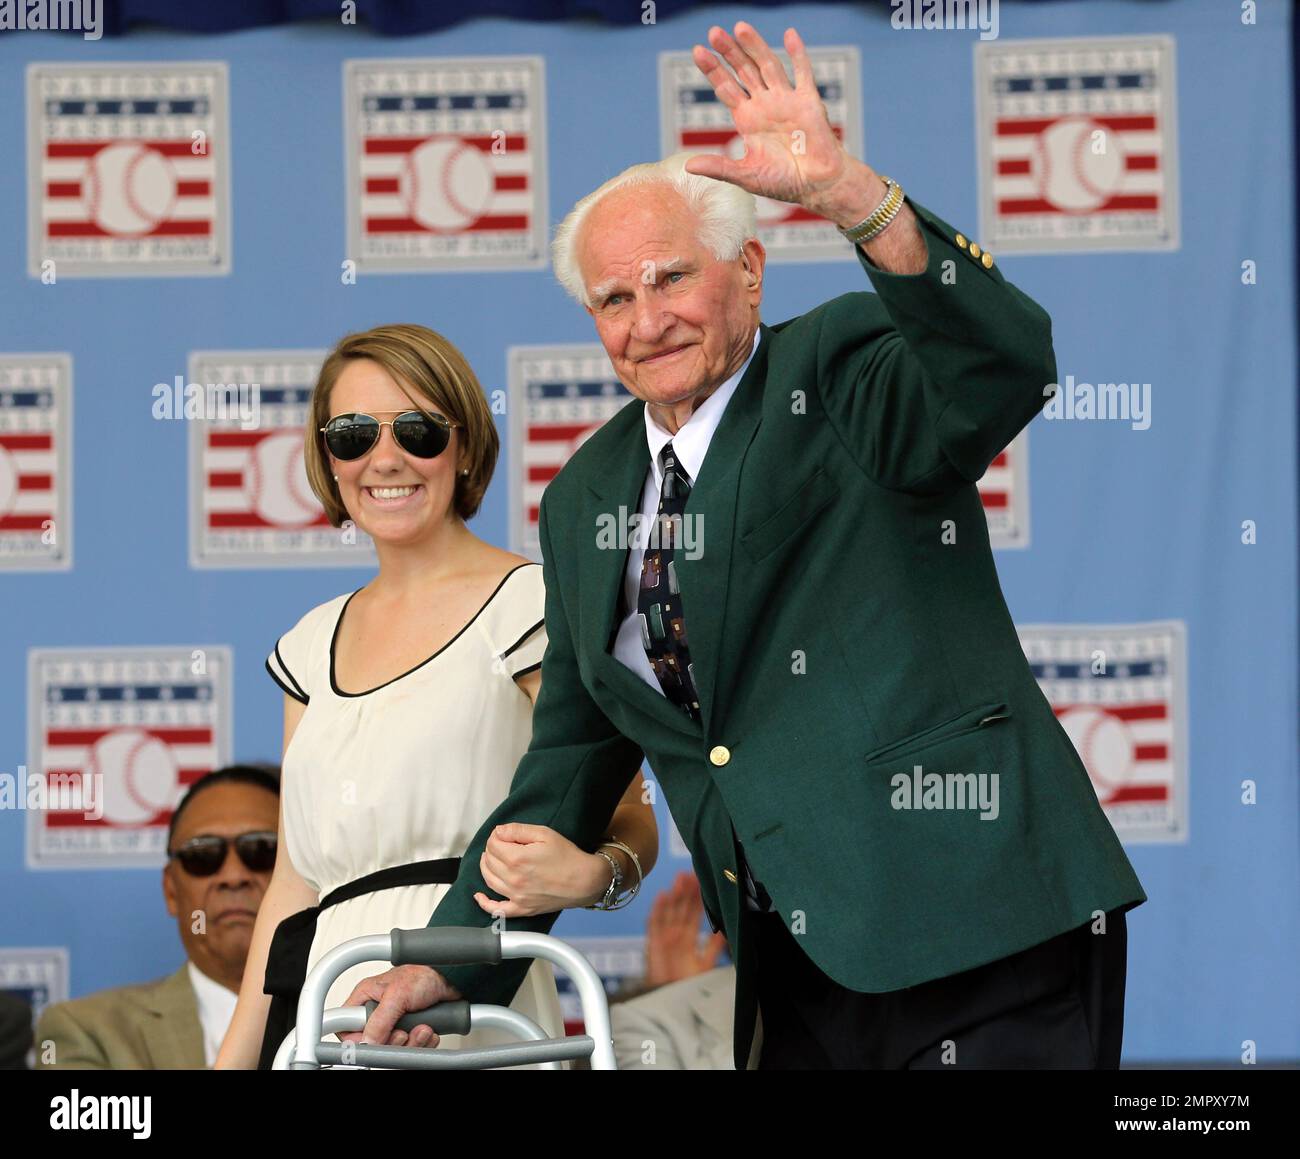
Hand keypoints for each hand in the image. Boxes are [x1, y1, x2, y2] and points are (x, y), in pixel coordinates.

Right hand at [340, 964, 462, 1047]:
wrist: (452, 978)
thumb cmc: (425, 974)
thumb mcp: (398, 995)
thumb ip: (380, 1020)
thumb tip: (367, 1042)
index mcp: (367, 997)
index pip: (345, 1025)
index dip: (355, 1038)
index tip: (370, 1042)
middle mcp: (379, 1010)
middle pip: (372, 1042)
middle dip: (391, 1042)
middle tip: (403, 1033)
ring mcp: (396, 1021)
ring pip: (394, 1047)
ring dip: (411, 1043)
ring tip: (422, 1028)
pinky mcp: (412, 1028)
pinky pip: (412, 1047)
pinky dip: (423, 1043)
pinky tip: (429, 1030)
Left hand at [473, 822, 609, 917]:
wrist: (585, 880)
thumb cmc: (567, 856)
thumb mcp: (545, 833)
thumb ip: (518, 830)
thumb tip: (498, 831)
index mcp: (517, 859)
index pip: (493, 845)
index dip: (497, 836)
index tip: (505, 835)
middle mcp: (513, 879)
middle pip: (489, 861)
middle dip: (492, 849)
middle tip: (502, 844)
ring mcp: (516, 896)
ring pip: (489, 880)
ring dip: (486, 867)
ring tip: (492, 859)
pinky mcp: (522, 909)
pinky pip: (497, 909)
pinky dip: (484, 903)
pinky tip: (479, 896)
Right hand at [643, 872, 727, 988]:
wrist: (672, 1002)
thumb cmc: (687, 986)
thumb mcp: (706, 965)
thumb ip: (714, 948)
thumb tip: (728, 933)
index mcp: (689, 939)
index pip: (694, 914)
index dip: (698, 898)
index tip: (704, 882)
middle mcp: (676, 935)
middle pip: (681, 908)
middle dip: (686, 891)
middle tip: (692, 873)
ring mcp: (664, 937)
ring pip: (669, 911)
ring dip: (674, 894)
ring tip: (680, 878)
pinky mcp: (654, 943)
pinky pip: (654, 923)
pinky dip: (658, 909)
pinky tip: (663, 895)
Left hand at [685, 22, 882, 224]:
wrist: (817, 186)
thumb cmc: (783, 183)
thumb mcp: (746, 175)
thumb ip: (719, 168)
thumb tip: (687, 166)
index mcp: (748, 119)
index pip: (726, 87)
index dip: (713, 70)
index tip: (698, 51)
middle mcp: (765, 105)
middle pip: (744, 71)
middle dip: (729, 52)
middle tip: (714, 32)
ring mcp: (786, 100)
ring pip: (768, 66)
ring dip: (755, 46)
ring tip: (739, 27)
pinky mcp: (808, 102)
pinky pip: (803, 73)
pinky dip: (798, 54)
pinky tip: (790, 35)